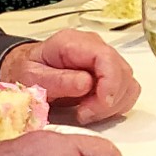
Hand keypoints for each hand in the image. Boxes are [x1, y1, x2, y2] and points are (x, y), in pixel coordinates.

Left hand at [0, 30, 140, 124]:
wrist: (28, 70)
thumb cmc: (28, 71)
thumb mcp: (32, 77)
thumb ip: (57, 80)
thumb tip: (86, 83)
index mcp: (74, 42)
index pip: (106, 57)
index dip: (110, 83)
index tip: (100, 104)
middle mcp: (94, 47)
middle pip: (122, 71)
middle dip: (108, 99)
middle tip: (84, 113)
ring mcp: (104, 59)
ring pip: (128, 83)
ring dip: (113, 104)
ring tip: (86, 111)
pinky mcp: (110, 73)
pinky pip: (126, 90)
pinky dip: (116, 105)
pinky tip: (95, 109)